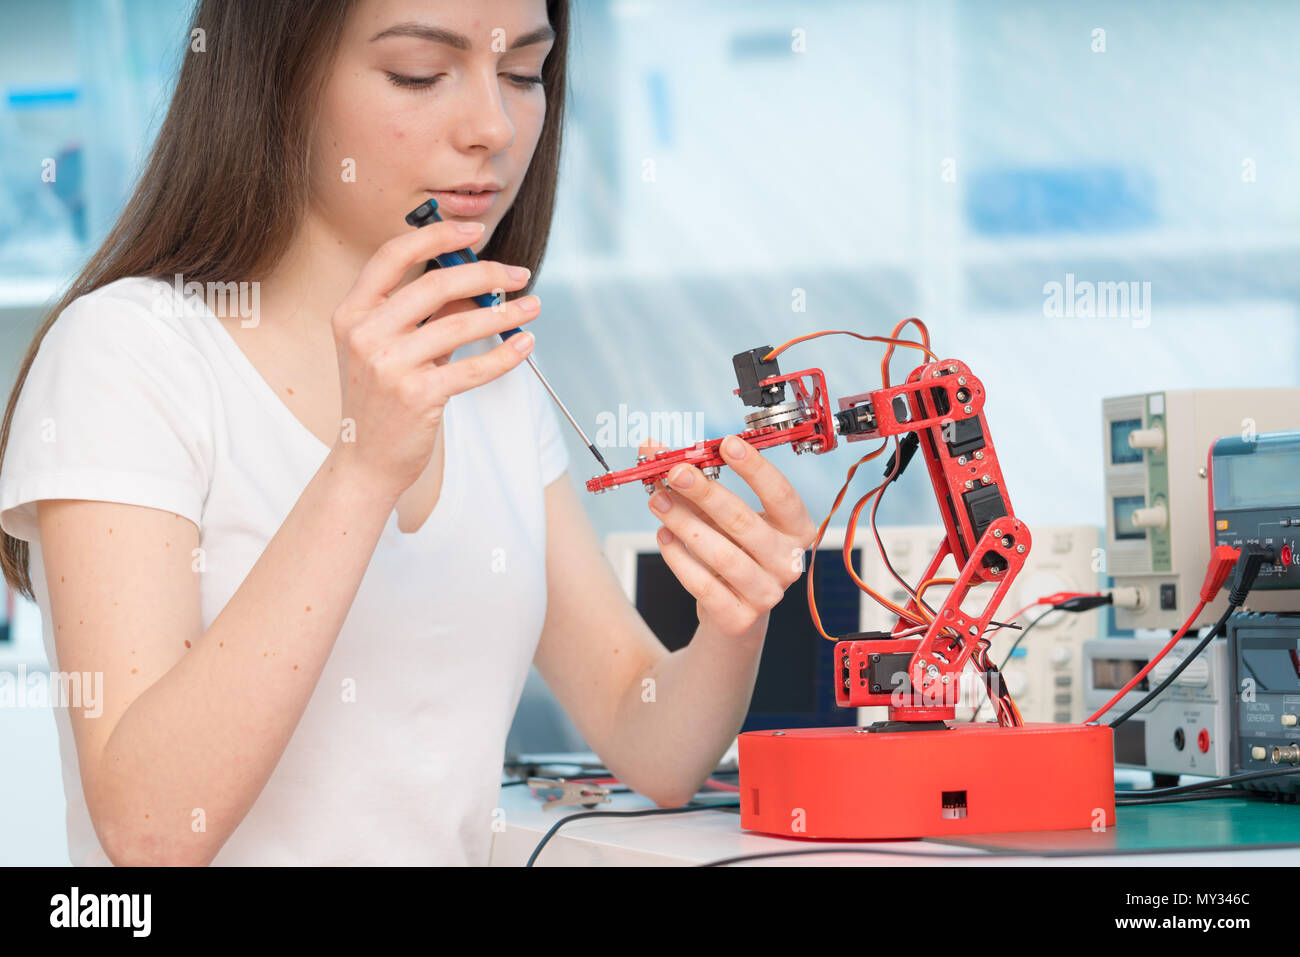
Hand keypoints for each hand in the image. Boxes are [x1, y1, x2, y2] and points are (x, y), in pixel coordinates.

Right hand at [330, 219, 539, 500]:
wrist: (365, 460)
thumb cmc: (382, 400)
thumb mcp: (394, 348)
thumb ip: (429, 314)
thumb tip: (477, 281)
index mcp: (353, 312)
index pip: (393, 255)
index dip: (436, 237)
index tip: (474, 231)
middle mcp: (365, 334)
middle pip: (435, 284)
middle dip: (486, 273)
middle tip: (518, 274)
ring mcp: (388, 366)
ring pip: (460, 324)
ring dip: (504, 313)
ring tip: (531, 306)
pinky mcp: (416, 397)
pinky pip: (473, 367)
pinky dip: (505, 353)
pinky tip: (524, 343)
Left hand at [643, 435, 817, 639]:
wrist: (732, 613)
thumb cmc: (730, 550)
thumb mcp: (717, 513)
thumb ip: (692, 480)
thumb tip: (653, 448)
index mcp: (797, 529)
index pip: (782, 494)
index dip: (756, 468)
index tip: (726, 444)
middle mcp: (788, 562)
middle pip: (744, 522)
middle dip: (706, 492)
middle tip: (676, 472)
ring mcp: (767, 593)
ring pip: (721, 554)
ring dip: (684, 523)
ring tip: (658, 501)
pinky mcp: (739, 618)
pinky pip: (703, 584)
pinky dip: (678, 558)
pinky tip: (663, 535)